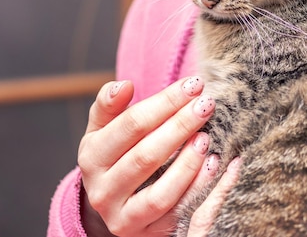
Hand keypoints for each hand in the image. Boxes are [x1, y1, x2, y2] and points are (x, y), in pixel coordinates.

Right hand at [78, 77, 222, 236]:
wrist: (114, 198)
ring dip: (188, 164)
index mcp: (91, 157)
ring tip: (207, 138)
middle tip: (207, 105)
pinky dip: (197, 189)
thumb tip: (124, 86)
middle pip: (145, 157)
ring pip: (160, 194)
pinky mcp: (146, 233)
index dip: (165, 102)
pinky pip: (176, 214)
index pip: (131, 125)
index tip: (194, 85)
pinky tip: (214, 165)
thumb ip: (109, 104)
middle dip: (180, 127)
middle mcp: (102, 191)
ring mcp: (123, 217)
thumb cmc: (117, 152)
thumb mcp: (105, 128)